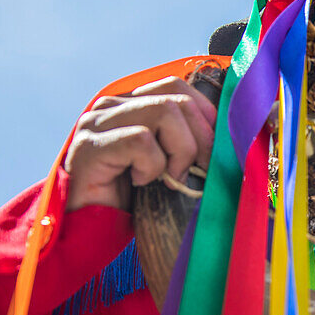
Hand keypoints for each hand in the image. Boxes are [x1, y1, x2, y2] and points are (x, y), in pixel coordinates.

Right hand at [64, 76, 216, 210]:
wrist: (89, 228)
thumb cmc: (132, 198)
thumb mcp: (167, 163)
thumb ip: (185, 141)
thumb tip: (226, 138)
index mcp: (131, 104)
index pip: (177, 86)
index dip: (204, 115)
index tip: (211, 151)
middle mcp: (112, 106)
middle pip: (176, 98)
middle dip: (200, 139)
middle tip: (196, 171)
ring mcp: (98, 122)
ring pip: (164, 112)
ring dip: (180, 151)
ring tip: (169, 178)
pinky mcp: (90, 145)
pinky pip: (142, 141)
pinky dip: (152, 166)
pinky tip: (141, 182)